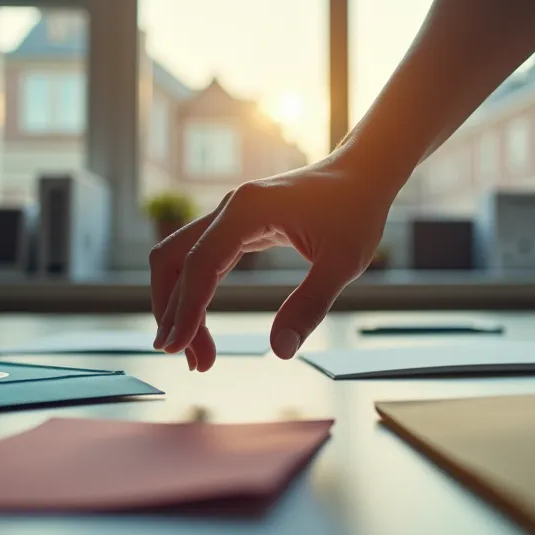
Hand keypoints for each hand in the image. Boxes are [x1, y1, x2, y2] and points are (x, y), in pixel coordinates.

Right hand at [149, 154, 394, 370]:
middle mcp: (229, 208)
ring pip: (180, 260)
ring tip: (194, 352)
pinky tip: (201, 324)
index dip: (186, 310)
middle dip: (172, 311)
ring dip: (178, 304)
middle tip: (190, 360)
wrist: (362, 175)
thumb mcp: (342, 263)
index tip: (178, 348)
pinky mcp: (237, 225)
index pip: (199, 265)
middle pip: (172, 260)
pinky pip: (201, 260)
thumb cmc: (356, 212)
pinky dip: (195, 293)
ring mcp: (230, 215)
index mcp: (247, 211)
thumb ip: (310, 305)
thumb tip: (281, 351)